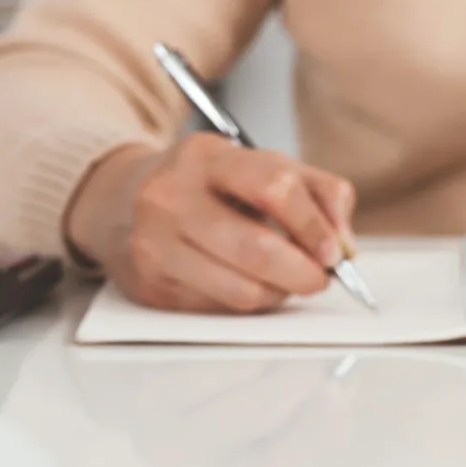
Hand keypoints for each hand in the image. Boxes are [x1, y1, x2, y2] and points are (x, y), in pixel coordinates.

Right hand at [66, 133, 355, 312]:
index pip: (276, 188)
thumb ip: (319, 192)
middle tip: (319, 278)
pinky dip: (247, 302)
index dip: (315, 227)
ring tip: (284, 280)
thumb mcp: (263, 166)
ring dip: (278, 293)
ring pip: (242, 290)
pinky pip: (218, 308)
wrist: (120, 200)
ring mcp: (155, 243)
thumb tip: (345, 244)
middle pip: (258, 250)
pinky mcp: (150, 284)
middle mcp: (171, 197)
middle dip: (303, 273)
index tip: (335, 252)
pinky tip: (245, 282)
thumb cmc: (207, 185)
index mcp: (207, 158)